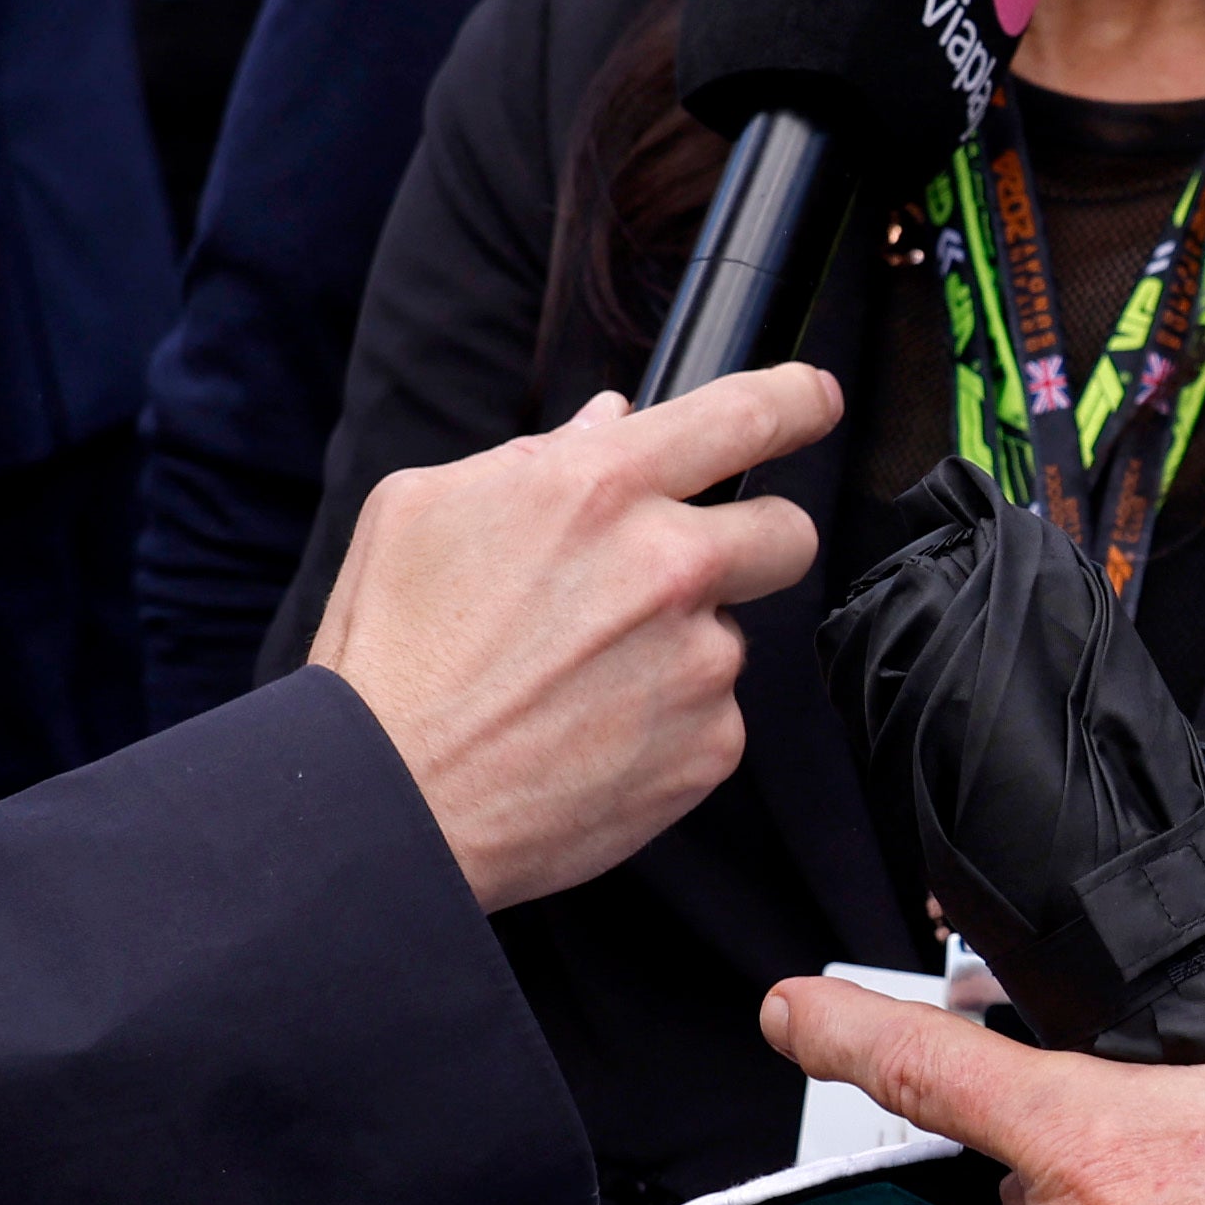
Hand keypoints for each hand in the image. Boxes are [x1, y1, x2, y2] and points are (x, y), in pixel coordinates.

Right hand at [315, 371, 833, 909]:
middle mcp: (669, 568)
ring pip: (733, 633)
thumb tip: (612, 421)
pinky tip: (591, 733)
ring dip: (682, 645)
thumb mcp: (423, 510)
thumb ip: (533, 455)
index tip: (814, 400)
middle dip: (754, 540)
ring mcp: (700, 664)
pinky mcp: (710, 747)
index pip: (744, 416)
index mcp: (601, 489)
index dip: (796, 399)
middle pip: (787, 529)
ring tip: (582, 680)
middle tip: (681, 575)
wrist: (390, 805)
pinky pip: (715, 715)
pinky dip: (669, 722)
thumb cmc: (392, 655)